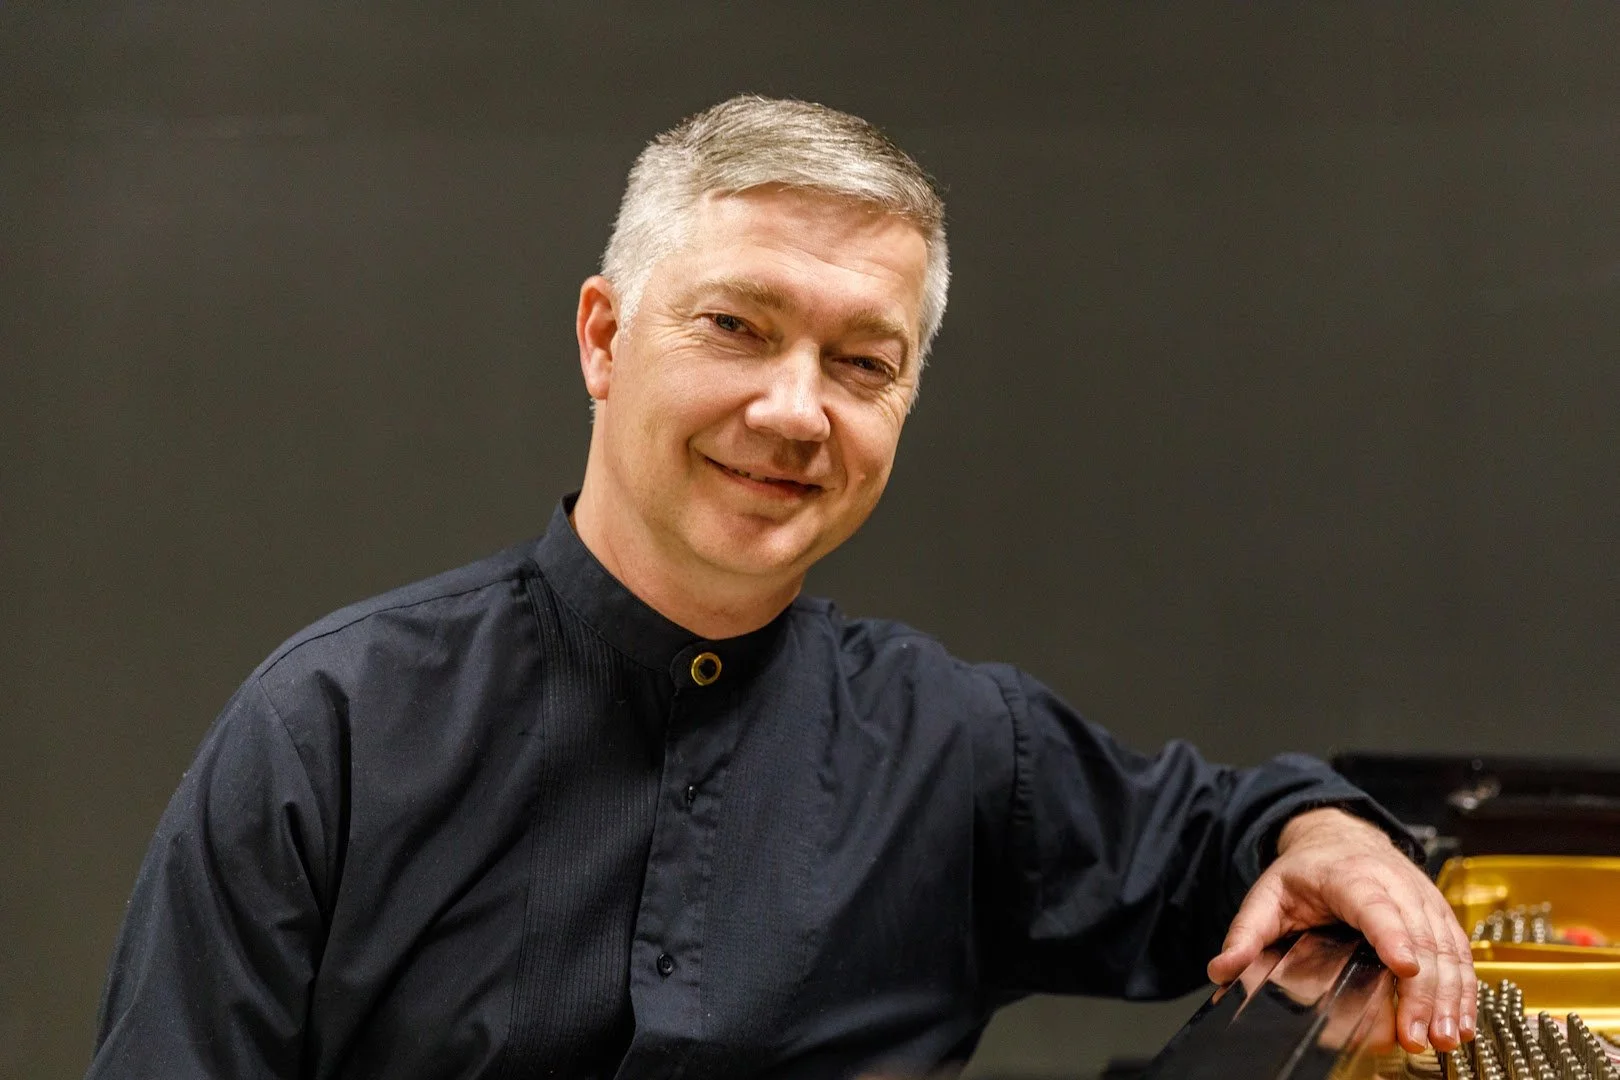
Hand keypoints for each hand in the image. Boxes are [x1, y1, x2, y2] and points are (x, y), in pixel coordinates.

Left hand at [1205, 807, 1474, 1053]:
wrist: (1341, 838)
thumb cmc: (1307, 869)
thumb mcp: (1267, 895)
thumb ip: (1245, 933)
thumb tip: (1221, 969)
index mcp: (1349, 876)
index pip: (1373, 905)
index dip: (1391, 934)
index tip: (1405, 966)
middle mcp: (1393, 883)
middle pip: (1418, 934)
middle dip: (1423, 989)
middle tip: (1419, 1032)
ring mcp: (1421, 897)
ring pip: (1445, 945)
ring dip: (1450, 994)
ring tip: (1444, 1036)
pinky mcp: (1438, 913)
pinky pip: (1459, 950)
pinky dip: (1464, 987)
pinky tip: (1461, 1020)